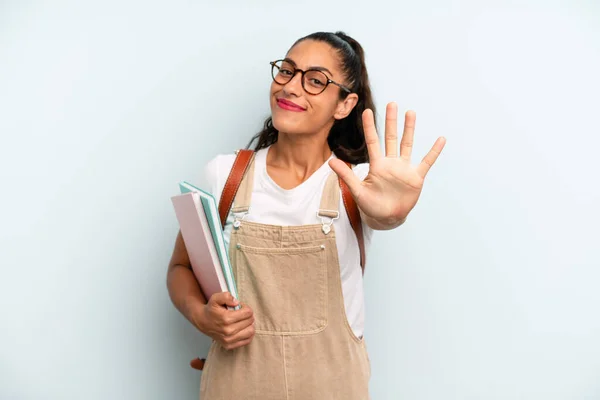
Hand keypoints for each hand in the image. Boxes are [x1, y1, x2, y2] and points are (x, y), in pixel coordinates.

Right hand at [190, 292, 254, 349]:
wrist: (202, 321)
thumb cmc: (211, 309)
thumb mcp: (216, 298)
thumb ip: (226, 296)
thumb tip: (236, 302)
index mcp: (226, 318)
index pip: (248, 313)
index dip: (246, 308)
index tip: (240, 307)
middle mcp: (228, 331)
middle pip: (250, 321)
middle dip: (248, 316)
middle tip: (241, 314)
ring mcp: (229, 340)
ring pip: (250, 331)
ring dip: (249, 325)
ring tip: (242, 321)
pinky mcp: (229, 346)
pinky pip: (247, 340)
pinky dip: (247, 334)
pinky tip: (242, 329)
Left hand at [329, 103, 445, 228]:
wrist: (387, 218)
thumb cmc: (371, 205)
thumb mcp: (357, 190)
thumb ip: (346, 175)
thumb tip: (330, 161)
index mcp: (377, 165)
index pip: (373, 141)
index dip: (370, 127)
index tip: (367, 111)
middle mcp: (391, 163)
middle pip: (391, 137)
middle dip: (391, 121)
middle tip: (392, 104)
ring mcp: (404, 169)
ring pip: (407, 144)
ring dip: (409, 129)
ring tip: (410, 113)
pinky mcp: (416, 177)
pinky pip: (427, 161)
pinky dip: (434, 151)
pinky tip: (441, 139)